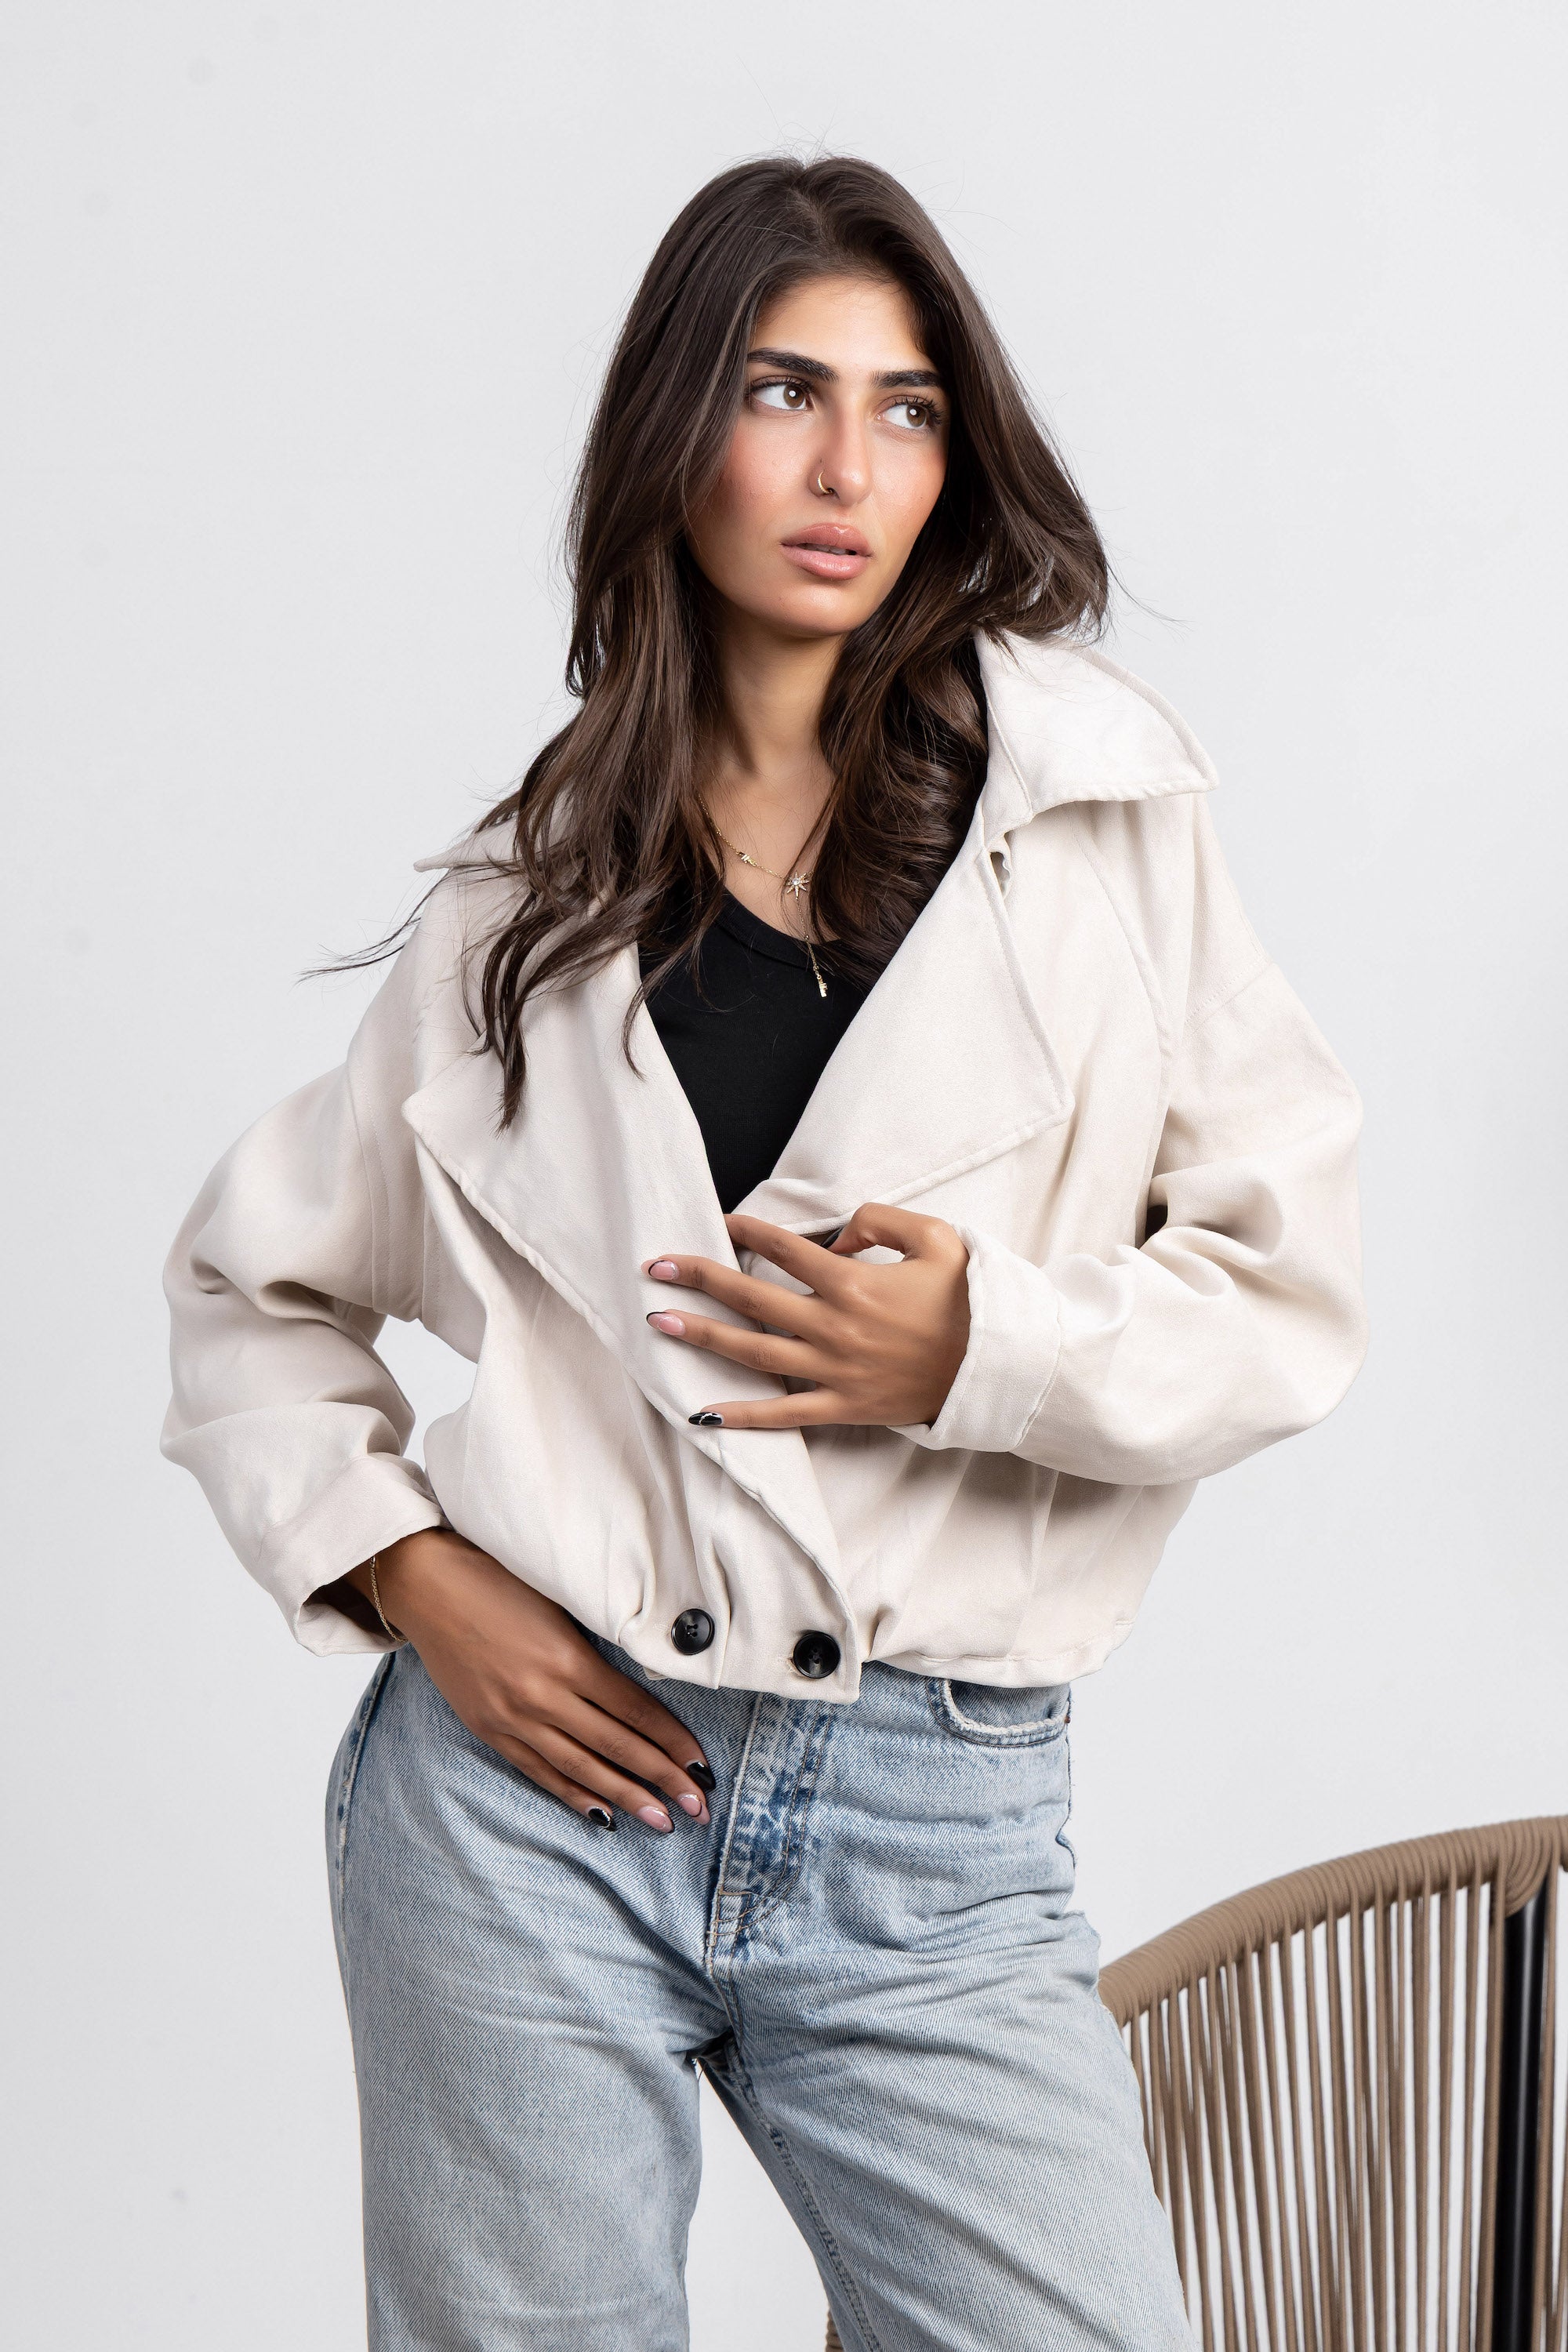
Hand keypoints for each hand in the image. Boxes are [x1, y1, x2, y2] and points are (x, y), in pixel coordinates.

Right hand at [346, 1531, 714, 1832]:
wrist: (426, 1584)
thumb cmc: (498, 1577)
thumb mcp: (559, 1601)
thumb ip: (596, 1642)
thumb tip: (646, 1677)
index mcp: (567, 1659)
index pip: (635, 1711)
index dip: (672, 1741)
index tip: (703, 1765)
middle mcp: (542, 1696)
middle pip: (616, 1746)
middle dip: (662, 1779)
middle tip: (698, 1807)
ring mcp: (513, 1718)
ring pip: (581, 1768)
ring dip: (625, 1796)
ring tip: (662, 1821)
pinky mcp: (489, 1729)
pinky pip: (539, 1771)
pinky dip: (573, 1794)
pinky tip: (602, 1814)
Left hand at [643, 1202, 970, 1430]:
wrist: (998, 1364)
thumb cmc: (968, 1298)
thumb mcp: (935, 1238)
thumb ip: (879, 1222)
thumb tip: (833, 1238)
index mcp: (853, 1282)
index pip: (783, 1248)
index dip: (746, 1231)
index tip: (719, 1223)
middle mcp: (834, 1326)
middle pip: (751, 1298)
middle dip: (697, 1278)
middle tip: (655, 1267)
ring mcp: (835, 1371)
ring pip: (754, 1352)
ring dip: (703, 1336)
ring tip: (660, 1323)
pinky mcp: (844, 1407)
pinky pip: (782, 1415)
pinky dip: (740, 1417)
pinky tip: (699, 1413)